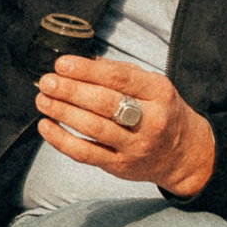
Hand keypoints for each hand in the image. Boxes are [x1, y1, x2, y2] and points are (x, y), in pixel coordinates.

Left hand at [36, 52, 213, 197]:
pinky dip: (62, 140)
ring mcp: (135, 146)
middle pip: (105, 103)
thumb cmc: (162, 112)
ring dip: (63, 113)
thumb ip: (120, 74)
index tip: (62, 64)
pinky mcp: (120, 166)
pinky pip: (86, 153)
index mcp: (159, 93)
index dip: (87, 70)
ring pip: (94, 128)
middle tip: (47, 82)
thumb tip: (82, 60)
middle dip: (71, 91)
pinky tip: (46, 126)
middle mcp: (150, 120)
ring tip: (43, 100)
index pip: (120, 78)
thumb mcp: (153, 86)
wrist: (184, 154)